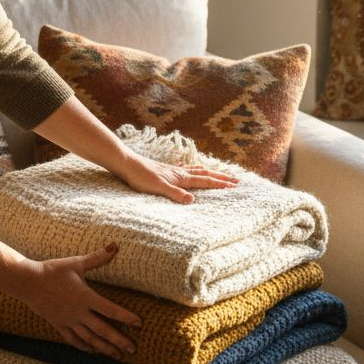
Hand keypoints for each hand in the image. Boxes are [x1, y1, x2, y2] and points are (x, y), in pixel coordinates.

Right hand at [19, 244, 141, 357]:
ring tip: (117, 355)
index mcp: (86, 297)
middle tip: (133, 349)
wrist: (27, 282)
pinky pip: (74, 339)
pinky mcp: (59, 325)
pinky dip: (85, 346)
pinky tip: (93, 351)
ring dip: (104, 348)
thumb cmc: (53, 270)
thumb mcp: (76, 263)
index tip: (139, 324)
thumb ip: (97, 257)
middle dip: (119, 341)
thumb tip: (115, 245)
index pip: (110, 310)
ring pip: (90, 338)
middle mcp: (79, 312)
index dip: (126, 317)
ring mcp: (69, 321)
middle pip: (103, 330)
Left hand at [116, 154, 240, 203]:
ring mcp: (174, 170)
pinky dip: (196, 169)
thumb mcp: (158, 188)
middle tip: (236, 180)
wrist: (127, 164)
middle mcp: (180, 172)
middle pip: (206, 174)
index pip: (205, 182)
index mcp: (181, 178)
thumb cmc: (141, 177)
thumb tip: (192, 200)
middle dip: (221, 178)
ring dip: (211, 172)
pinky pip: (187, 169)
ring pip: (198, 170)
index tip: (234, 186)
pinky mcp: (167, 170)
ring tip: (221, 173)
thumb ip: (175, 194)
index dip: (220, 184)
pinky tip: (194, 170)